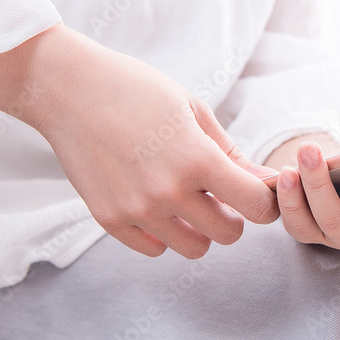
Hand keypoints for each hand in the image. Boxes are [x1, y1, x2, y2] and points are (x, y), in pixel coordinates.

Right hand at [0, 23, 279, 258]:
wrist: (69, 90)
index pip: (256, 206)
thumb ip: (233, 155)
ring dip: (200, 229)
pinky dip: (164, 233)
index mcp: (197, 158)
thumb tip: (270, 185)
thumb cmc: (139, 92)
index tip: (257, 191)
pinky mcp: (109, 219)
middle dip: (233, 216)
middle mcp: (168, 191)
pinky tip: (159, 205)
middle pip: (229, 234)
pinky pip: (154, 249)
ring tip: (189, 199)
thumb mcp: (195, 112)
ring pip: (194, 248)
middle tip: (221, 194)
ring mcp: (136, 210)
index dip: (264, 200)